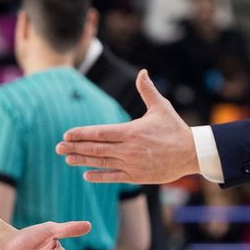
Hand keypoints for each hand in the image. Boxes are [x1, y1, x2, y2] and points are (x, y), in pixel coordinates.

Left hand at [58, 70, 199, 183]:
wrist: (191, 153)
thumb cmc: (175, 129)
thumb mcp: (161, 107)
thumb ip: (148, 90)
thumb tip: (142, 72)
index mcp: (132, 131)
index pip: (100, 132)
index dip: (82, 133)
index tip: (67, 133)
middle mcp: (129, 149)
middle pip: (96, 148)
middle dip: (75, 147)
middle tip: (58, 147)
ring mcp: (132, 164)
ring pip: (102, 162)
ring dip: (83, 160)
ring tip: (67, 158)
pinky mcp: (137, 176)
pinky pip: (113, 177)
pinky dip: (99, 176)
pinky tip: (86, 175)